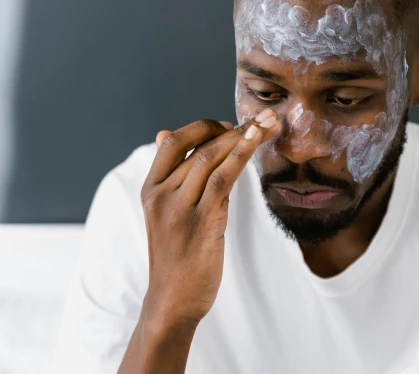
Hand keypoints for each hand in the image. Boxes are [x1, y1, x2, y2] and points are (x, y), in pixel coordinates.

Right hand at [139, 110, 280, 327]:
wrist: (173, 301)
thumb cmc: (175, 257)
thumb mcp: (163, 212)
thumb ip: (169, 175)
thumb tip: (163, 133)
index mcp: (150, 190)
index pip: (171, 142)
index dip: (202, 127)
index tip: (229, 125)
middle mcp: (161, 194)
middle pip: (198, 147)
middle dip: (233, 128)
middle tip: (263, 118)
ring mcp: (180, 208)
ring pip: (211, 158)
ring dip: (243, 137)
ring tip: (268, 125)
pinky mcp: (202, 221)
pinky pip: (223, 179)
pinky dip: (241, 155)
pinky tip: (257, 142)